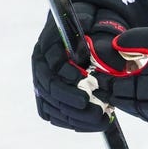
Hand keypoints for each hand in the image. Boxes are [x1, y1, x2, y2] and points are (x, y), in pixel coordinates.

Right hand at [32, 0, 147, 131]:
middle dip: (72, 102)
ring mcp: (42, 82)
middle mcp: (41, 65)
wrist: (82, 30)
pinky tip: (90, 123)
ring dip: (74, 116)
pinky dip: (71, 121)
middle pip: (49, 89)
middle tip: (95, 111)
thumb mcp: (96, 24)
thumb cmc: (91, 25)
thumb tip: (106, 55)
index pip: (52, 66)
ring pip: (51, 105)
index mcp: (49, 45)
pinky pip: (53, 113)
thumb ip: (98, 38)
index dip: (67, 78)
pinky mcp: (47, 96)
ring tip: (100, 120)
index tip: (86, 88)